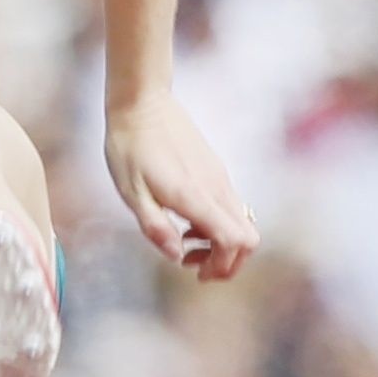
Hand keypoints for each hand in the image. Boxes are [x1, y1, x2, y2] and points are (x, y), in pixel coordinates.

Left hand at [104, 93, 258, 281]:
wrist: (142, 103)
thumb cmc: (129, 148)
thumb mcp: (131, 193)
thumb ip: (155, 227)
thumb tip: (176, 257)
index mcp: (194, 196)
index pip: (234, 241)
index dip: (221, 266)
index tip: (195, 272)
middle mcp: (216, 188)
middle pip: (248, 238)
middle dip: (227, 262)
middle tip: (193, 267)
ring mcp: (220, 179)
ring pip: (242, 224)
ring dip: (221, 244)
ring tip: (186, 243)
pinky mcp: (216, 172)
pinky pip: (231, 208)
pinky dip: (217, 226)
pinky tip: (187, 223)